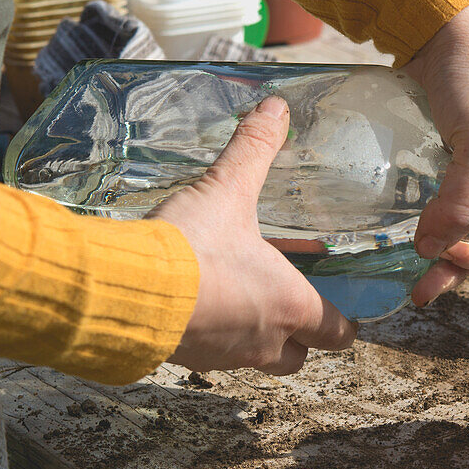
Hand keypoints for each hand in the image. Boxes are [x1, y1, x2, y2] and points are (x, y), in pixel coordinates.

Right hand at [149, 97, 356, 373]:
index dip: (342, 323)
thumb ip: (254, 148)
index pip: (337, 334)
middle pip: (300, 358)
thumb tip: (275, 109)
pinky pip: (213, 357)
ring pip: (257, 359)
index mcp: (290, 305)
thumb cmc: (192, 246)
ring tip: (242, 298)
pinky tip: (199, 304)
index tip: (338, 309)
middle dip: (300, 338)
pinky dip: (213, 337)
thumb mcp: (227, 188)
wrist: (126, 288)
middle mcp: (265, 341)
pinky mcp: (187, 359)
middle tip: (289, 304)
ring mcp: (225, 356)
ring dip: (255, 336)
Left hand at [402, 0, 468, 305]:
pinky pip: (458, 197)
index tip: (448, 263)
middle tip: (424, 286)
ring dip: (448, 246)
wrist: (440, 21)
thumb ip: (461, 199)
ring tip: (416, 277)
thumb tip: (432, 250)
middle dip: (462, 259)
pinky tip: (418, 238)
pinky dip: (439, 219)